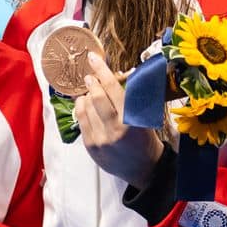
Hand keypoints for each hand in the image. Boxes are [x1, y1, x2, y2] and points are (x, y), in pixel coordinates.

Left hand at [75, 52, 164, 188]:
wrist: (143, 168)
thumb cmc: (145, 138)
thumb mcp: (145, 117)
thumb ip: (130, 99)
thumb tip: (113, 76)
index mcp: (132, 120)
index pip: (112, 89)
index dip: (101, 70)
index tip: (93, 58)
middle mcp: (115, 130)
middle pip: (96, 97)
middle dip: (91, 82)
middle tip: (90, 76)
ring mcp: (100, 139)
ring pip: (85, 107)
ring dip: (85, 95)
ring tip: (89, 92)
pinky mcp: (90, 146)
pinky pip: (81, 120)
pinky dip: (81, 108)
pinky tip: (85, 105)